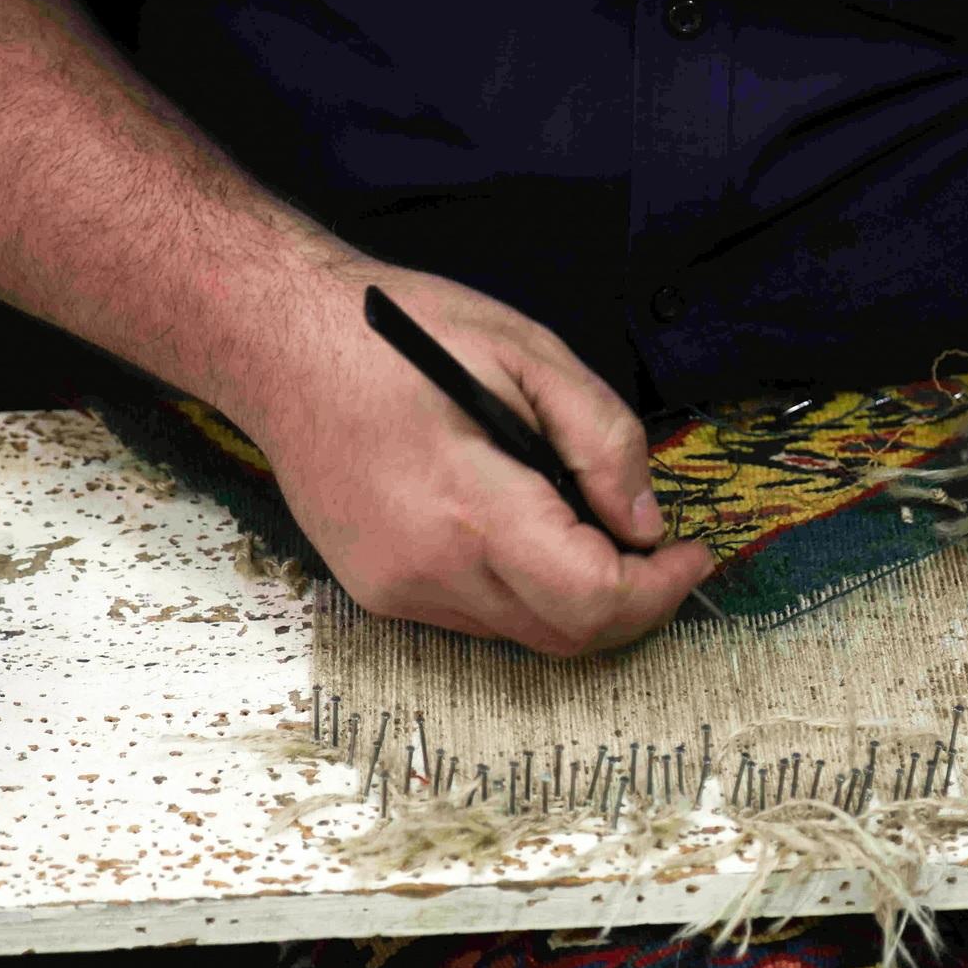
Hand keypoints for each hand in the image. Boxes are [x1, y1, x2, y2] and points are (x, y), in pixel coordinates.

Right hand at [240, 261, 714, 654]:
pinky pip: (479, 619)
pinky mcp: (378, 591)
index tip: (692, 554)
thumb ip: (603, 439)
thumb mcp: (527, 351)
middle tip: (663, 553)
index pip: (592, 600)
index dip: (660, 589)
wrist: (275, 340)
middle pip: (566, 636)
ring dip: (579, 600)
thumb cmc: (394, 331)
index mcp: (467, 509)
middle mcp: (426, 570)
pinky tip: (529, 530)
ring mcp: (396, 590)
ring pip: (524, 636)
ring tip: (594, 530)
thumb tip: (646, 523)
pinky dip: (527, 592)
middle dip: (633, 603)